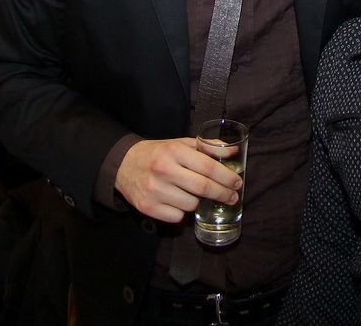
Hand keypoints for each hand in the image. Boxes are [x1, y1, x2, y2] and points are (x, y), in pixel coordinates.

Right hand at [114, 138, 242, 221]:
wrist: (123, 164)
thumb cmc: (158, 153)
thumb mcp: (181, 144)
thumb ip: (207, 147)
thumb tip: (232, 152)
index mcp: (174, 151)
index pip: (208, 166)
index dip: (226, 177)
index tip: (237, 183)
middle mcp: (164, 170)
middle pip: (202, 188)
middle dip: (222, 194)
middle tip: (232, 197)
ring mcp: (154, 190)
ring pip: (191, 205)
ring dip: (198, 202)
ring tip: (193, 194)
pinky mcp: (147, 207)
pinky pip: (177, 217)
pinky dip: (181, 212)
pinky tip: (177, 201)